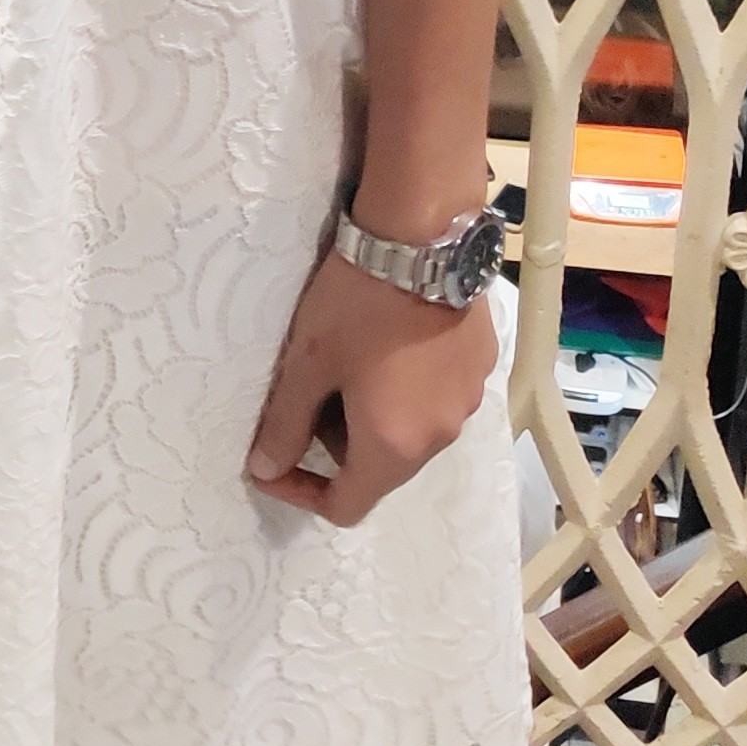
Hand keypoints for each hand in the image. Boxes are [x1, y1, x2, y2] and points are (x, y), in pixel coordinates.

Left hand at [246, 243, 496, 525]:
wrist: (424, 239)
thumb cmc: (356, 305)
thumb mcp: (307, 363)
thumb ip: (284, 423)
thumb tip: (264, 468)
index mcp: (395, 446)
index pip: (348, 506)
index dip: (303, 491)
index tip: (275, 458)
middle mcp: (440, 437)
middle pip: (381, 469)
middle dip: (336, 442)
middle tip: (310, 389)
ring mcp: (468, 402)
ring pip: (412, 433)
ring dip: (374, 415)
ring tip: (349, 361)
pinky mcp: (481, 367)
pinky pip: (436, 399)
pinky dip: (406, 390)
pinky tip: (389, 342)